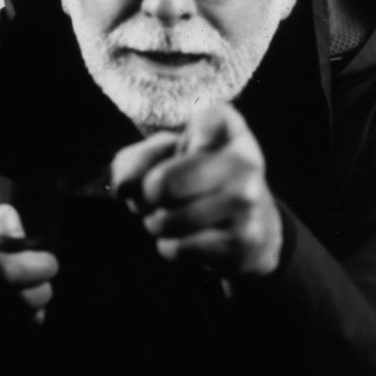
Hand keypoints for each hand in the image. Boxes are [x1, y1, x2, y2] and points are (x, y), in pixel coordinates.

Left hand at [110, 104, 283, 277]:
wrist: (252, 224)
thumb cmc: (197, 179)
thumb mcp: (164, 153)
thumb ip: (136, 158)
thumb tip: (124, 187)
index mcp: (228, 128)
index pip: (187, 127)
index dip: (164, 149)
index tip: (182, 154)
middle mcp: (245, 162)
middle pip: (161, 184)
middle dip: (148, 196)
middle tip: (160, 197)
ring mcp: (247, 202)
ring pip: (166, 221)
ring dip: (157, 224)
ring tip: (173, 217)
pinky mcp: (243, 240)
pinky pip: (178, 247)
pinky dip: (171, 246)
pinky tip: (189, 237)